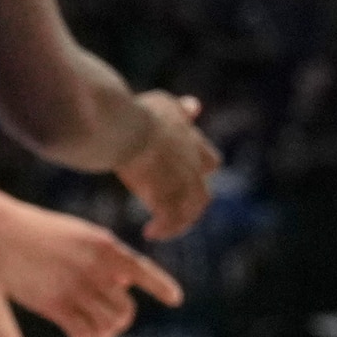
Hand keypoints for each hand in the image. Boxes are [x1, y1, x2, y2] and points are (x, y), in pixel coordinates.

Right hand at [0, 186, 181, 336]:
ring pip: (107, 325)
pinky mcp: (53, 305)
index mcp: (105, 246)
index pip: (143, 271)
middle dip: (122, 319)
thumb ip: (106, 257)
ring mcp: (75, 288)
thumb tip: (125, 284)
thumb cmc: (40, 230)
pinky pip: (82, 333)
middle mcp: (95, 269)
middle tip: (113, 322)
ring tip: (97, 332)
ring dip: (105, 332)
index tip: (176, 299)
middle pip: (126, 309)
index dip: (161, 286)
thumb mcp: (81, 234)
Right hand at [112, 95, 218, 240]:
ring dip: (179, 222)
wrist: (126, 127)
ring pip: (191, 209)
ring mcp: (182, 181)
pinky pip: (171, 219)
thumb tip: (195, 107)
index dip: (200, 173)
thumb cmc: (134, 113)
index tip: (183, 180)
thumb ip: (179, 109)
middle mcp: (192, 163)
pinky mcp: (167, 195)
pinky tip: (150, 233)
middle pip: (202, 193)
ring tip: (162, 230)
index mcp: (191, 141)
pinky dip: (164, 228)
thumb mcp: (163, 104)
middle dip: (190, 205)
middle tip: (172, 213)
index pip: (210, 162)